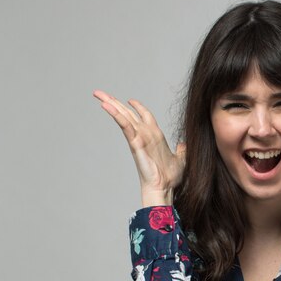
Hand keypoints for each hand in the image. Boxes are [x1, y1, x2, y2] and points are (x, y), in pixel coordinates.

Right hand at [93, 90, 185, 205]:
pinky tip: (107, 106)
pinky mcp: (134, 142)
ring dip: (111, 104)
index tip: (130, 100)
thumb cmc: (170, 177)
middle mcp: (145, 134)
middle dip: (115, 102)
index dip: (138, 107)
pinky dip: (116, 115)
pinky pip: (125, 126)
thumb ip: (181, 150)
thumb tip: (183, 144)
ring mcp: (138, 138)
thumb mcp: (180, 159)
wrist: (164, 187)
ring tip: (97, 94)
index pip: (144, 116)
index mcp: (155, 135)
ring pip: (123, 116)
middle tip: (100, 92)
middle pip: (127, 113)